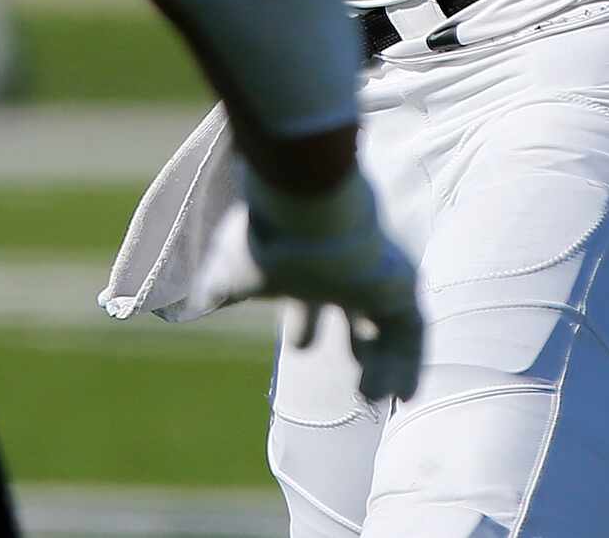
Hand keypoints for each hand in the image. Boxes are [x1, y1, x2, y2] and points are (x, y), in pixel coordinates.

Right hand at [192, 167, 423, 403]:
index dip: (305, 324)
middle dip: (357, 342)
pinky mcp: (399, 283)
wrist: (309, 213)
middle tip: (358, 384)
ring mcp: (374, 274)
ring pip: (385, 323)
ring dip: (380, 361)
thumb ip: (219, 287)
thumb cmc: (269, 241)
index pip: (309, 296)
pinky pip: (411, 330)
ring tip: (371, 396)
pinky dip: (408, 362)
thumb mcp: (234, 267)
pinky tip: (404, 393)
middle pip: (356, 308)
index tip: (301, 345)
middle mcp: (343, 266)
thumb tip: (198, 302)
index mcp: (306, 263)